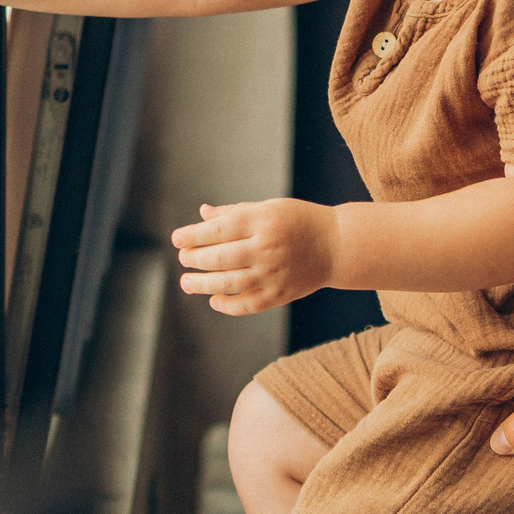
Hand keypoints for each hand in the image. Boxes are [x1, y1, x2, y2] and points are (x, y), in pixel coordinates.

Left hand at [171, 198, 337, 313]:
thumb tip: (202, 214)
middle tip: (183, 259)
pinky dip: (227, 305)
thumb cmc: (298, 221)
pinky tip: (214, 299)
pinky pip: (247, 305)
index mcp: (262, 220)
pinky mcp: (279, 294)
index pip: (218, 230)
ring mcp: (273, 273)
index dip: (193, 235)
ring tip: (187, 283)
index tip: (177, 240)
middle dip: (194, 259)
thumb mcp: (268, 208)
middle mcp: (266, 247)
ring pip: (228, 283)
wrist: (337, 245)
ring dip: (202, 285)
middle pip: (219, 257)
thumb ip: (235, 212)